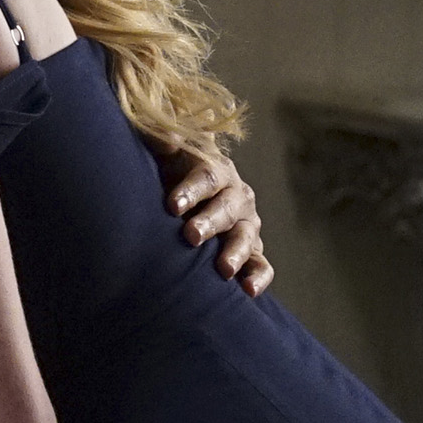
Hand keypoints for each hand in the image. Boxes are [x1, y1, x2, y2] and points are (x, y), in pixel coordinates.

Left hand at [167, 150, 271, 294]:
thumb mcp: (164, 155)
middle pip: (227, 208)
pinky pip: (261, 265)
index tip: (171, 205)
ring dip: (236, 252)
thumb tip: (164, 131)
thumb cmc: (169, 174)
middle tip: (190, 235)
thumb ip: (161, 140)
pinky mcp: (252, 252)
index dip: (191, 190)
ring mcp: (247, 225)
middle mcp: (237, 196)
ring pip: (246, 238)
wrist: (184, 199)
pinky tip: (248, 291)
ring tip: (223, 269)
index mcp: (216, 170)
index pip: (207, 177)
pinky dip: (258, 277)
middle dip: (210, 222)